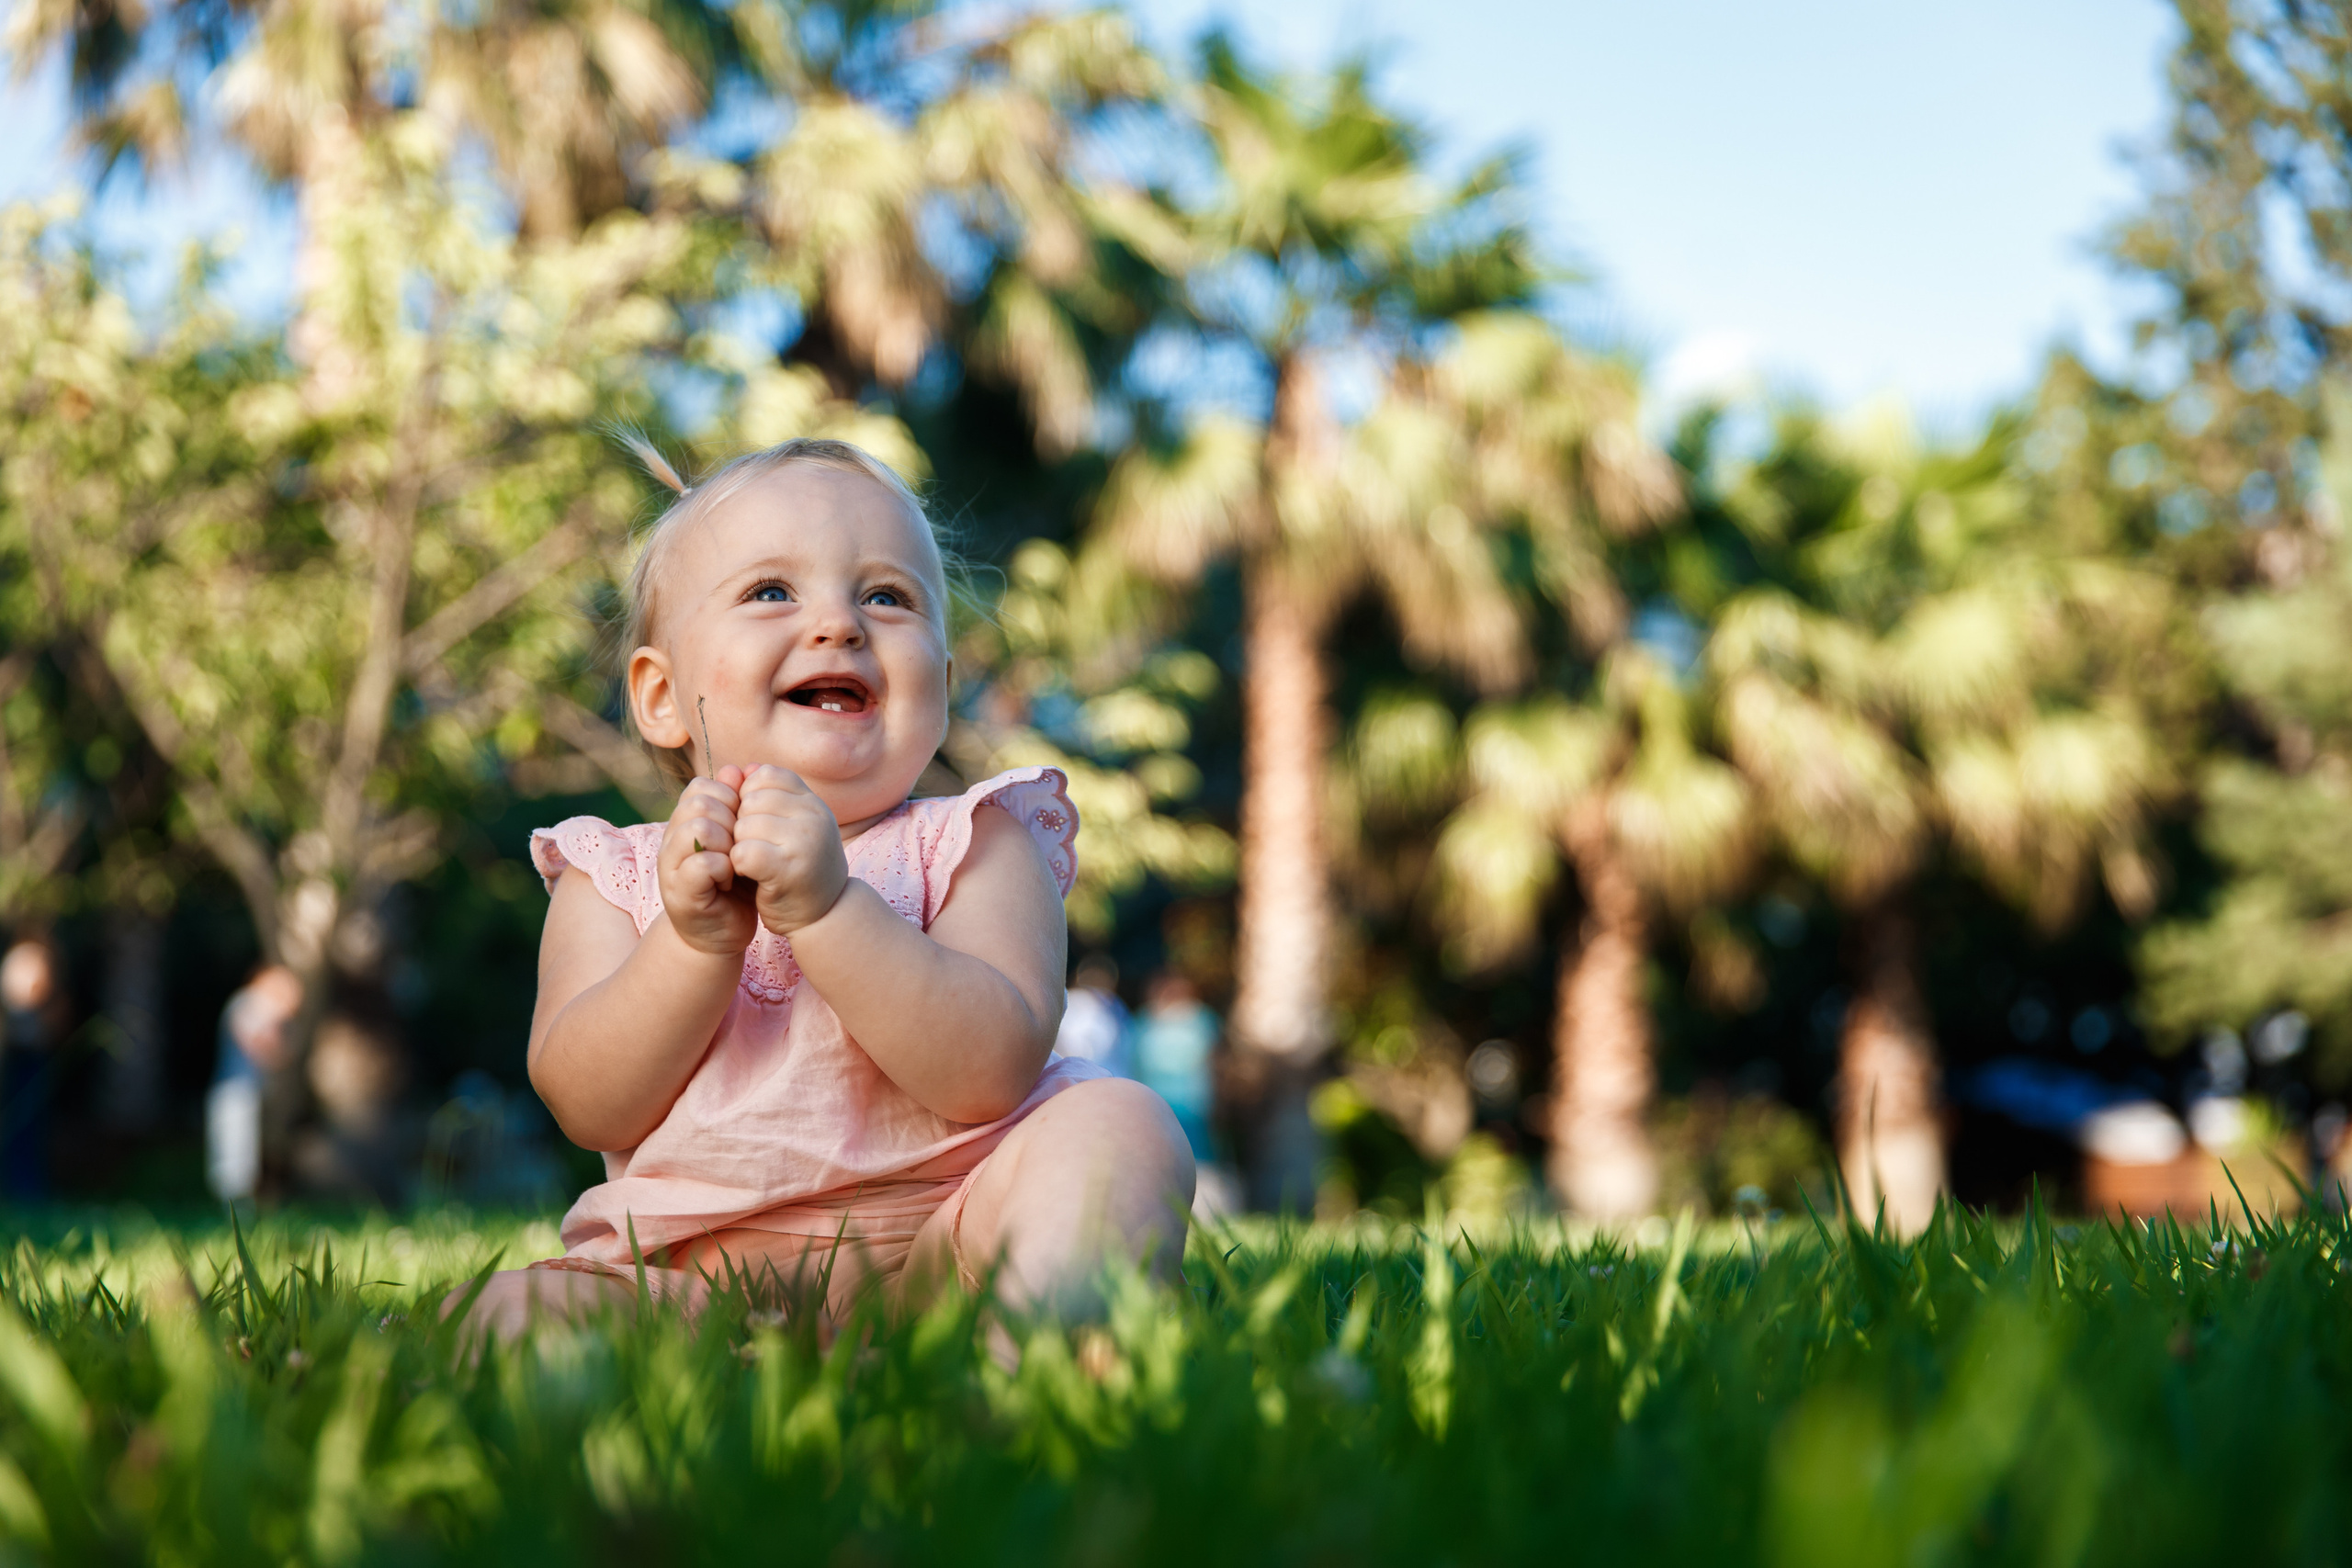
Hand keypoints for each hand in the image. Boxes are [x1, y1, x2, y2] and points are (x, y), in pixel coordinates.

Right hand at [659, 766, 757, 954]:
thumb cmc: (734, 884)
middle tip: (741, 844)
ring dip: (726, 842)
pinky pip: (700, 864)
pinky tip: (730, 878)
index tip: (743, 824)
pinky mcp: (680, 893)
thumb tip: (737, 769)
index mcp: (684, 823)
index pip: (701, 787)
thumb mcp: (738, 840)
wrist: (722, 932)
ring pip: (697, 829)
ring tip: (736, 861)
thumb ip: (736, 807)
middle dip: (730, 819)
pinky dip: (723, 868)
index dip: (730, 799)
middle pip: (699, 803)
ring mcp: (671, 867)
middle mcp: (671, 841)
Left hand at [728, 765, 849, 934]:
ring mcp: (804, 841)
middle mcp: (814, 816)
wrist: (824, 916)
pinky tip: (749, 875)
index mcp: (813, 802)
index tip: (756, 823)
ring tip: (754, 863)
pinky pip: (743, 852)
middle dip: (741, 824)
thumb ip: (771, 797)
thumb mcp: (793, 826)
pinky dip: (738, 865)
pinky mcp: (788, 869)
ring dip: (738, 847)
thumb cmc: (801, 868)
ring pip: (743, 827)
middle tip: (754, 848)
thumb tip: (742, 768)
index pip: (764, 776)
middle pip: (750, 800)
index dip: (749, 798)